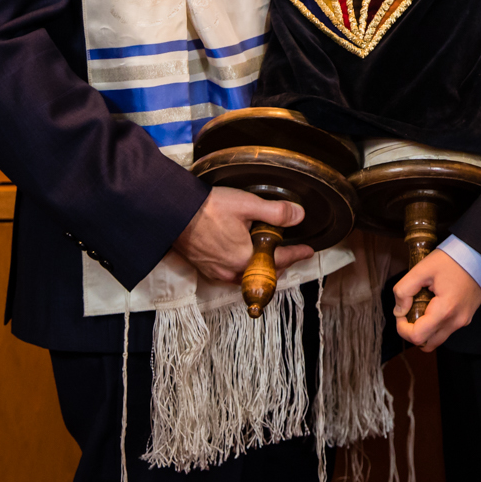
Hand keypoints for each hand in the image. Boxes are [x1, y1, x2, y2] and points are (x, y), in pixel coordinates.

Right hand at [171, 186, 314, 283]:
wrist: (172, 211)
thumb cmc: (208, 208)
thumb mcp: (248, 205)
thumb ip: (276, 212)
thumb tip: (299, 215)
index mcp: (245, 258)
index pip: (279, 260)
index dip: (296, 254)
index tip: (308, 252)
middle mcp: (231, 271)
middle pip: (263, 273)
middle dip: (279, 264)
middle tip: (290, 253)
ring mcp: (216, 271)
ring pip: (246, 276)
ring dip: (261, 268)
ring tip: (269, 257)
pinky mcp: (204, 267)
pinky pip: (231, 274)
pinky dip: (244, 268)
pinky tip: (244, 257)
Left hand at [392, 248, 480, 350]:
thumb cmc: (453, 260)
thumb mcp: (422, 269)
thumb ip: (404, 290)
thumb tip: (399, 310)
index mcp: (444, 311)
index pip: (416, 337)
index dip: (402, 329)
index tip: (401, 312)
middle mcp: (455, 321)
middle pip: (426, 344)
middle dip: (412, 332)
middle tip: (409, 312)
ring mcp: (463, 321)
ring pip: (437, 339)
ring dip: (424, 330)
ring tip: (421, 308)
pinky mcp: (466, 317)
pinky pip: (446, 330)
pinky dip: (435, 325)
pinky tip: (434, 305)